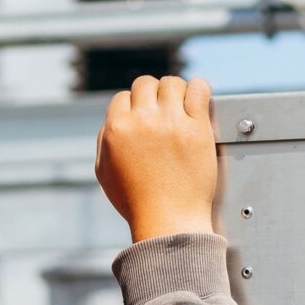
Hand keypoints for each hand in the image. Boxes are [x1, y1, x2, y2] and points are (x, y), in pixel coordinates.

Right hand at [95, 75, 219, 243]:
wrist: (169, 221)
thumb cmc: (137, 202)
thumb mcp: (104, 172)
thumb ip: (104, 140)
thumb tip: (113, 119)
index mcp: (116, 129)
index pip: (123, 97)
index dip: (133, 106)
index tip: (143, 116)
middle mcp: (143, 120)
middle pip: (145, 84)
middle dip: (152, 95)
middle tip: (162, 110)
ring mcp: (172, 122)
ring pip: (172, 83)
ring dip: (175, 91)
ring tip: (180, 106)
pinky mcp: (197, 127)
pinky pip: (199, 89)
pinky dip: (199, 88)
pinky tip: (198, 97)